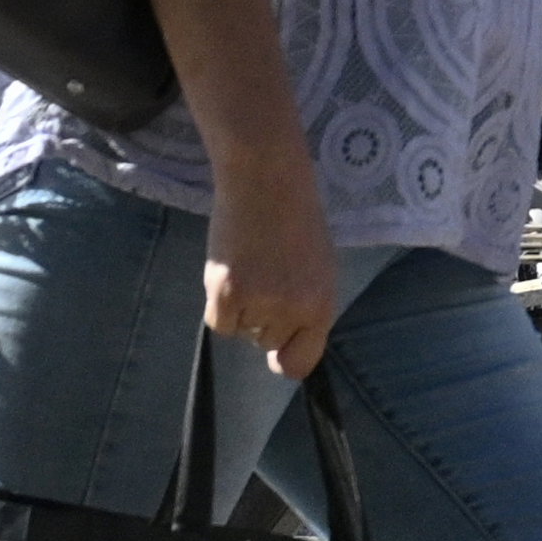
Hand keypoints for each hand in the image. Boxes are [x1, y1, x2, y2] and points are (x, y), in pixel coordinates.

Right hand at [199, 145, 344, 378]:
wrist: (267, 178)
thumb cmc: (296, 217)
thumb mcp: (317, 268)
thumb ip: (305, 307)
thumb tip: (283, 350)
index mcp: (322, 305)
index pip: (302, 362)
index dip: (286, 358)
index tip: (277, 351)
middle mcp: (294, 310)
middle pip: (267, 342)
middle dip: (263, 318)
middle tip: (264, 277)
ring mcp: (260, 303)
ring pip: (241, 331)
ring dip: (240, 308)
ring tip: (249, 266)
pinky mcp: (226, 293)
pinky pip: (218, 323)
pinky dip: (219, 304)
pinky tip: (230, 272)